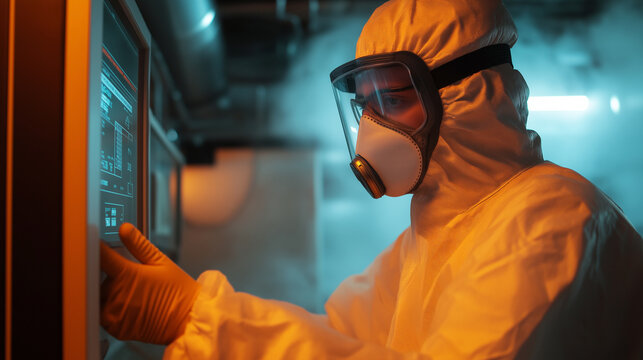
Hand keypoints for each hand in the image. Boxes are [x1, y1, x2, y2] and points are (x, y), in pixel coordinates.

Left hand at [100, 223, 200, 343]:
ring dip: (109, 294)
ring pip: (100, 297)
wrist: (187, 320)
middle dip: (111, 276)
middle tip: (133, 279)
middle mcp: (117, 294)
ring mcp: (115, 313)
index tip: (96, 246)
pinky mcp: (116, 328)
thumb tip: (124, 229)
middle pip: (99, 279)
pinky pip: (103, 315)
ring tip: (134, 294)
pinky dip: (111, 310)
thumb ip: (139, 245)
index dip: (96, 249)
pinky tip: (131, 307)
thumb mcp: (161, 262)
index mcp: (127, 274)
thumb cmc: (179, 292)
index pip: (100, 256)